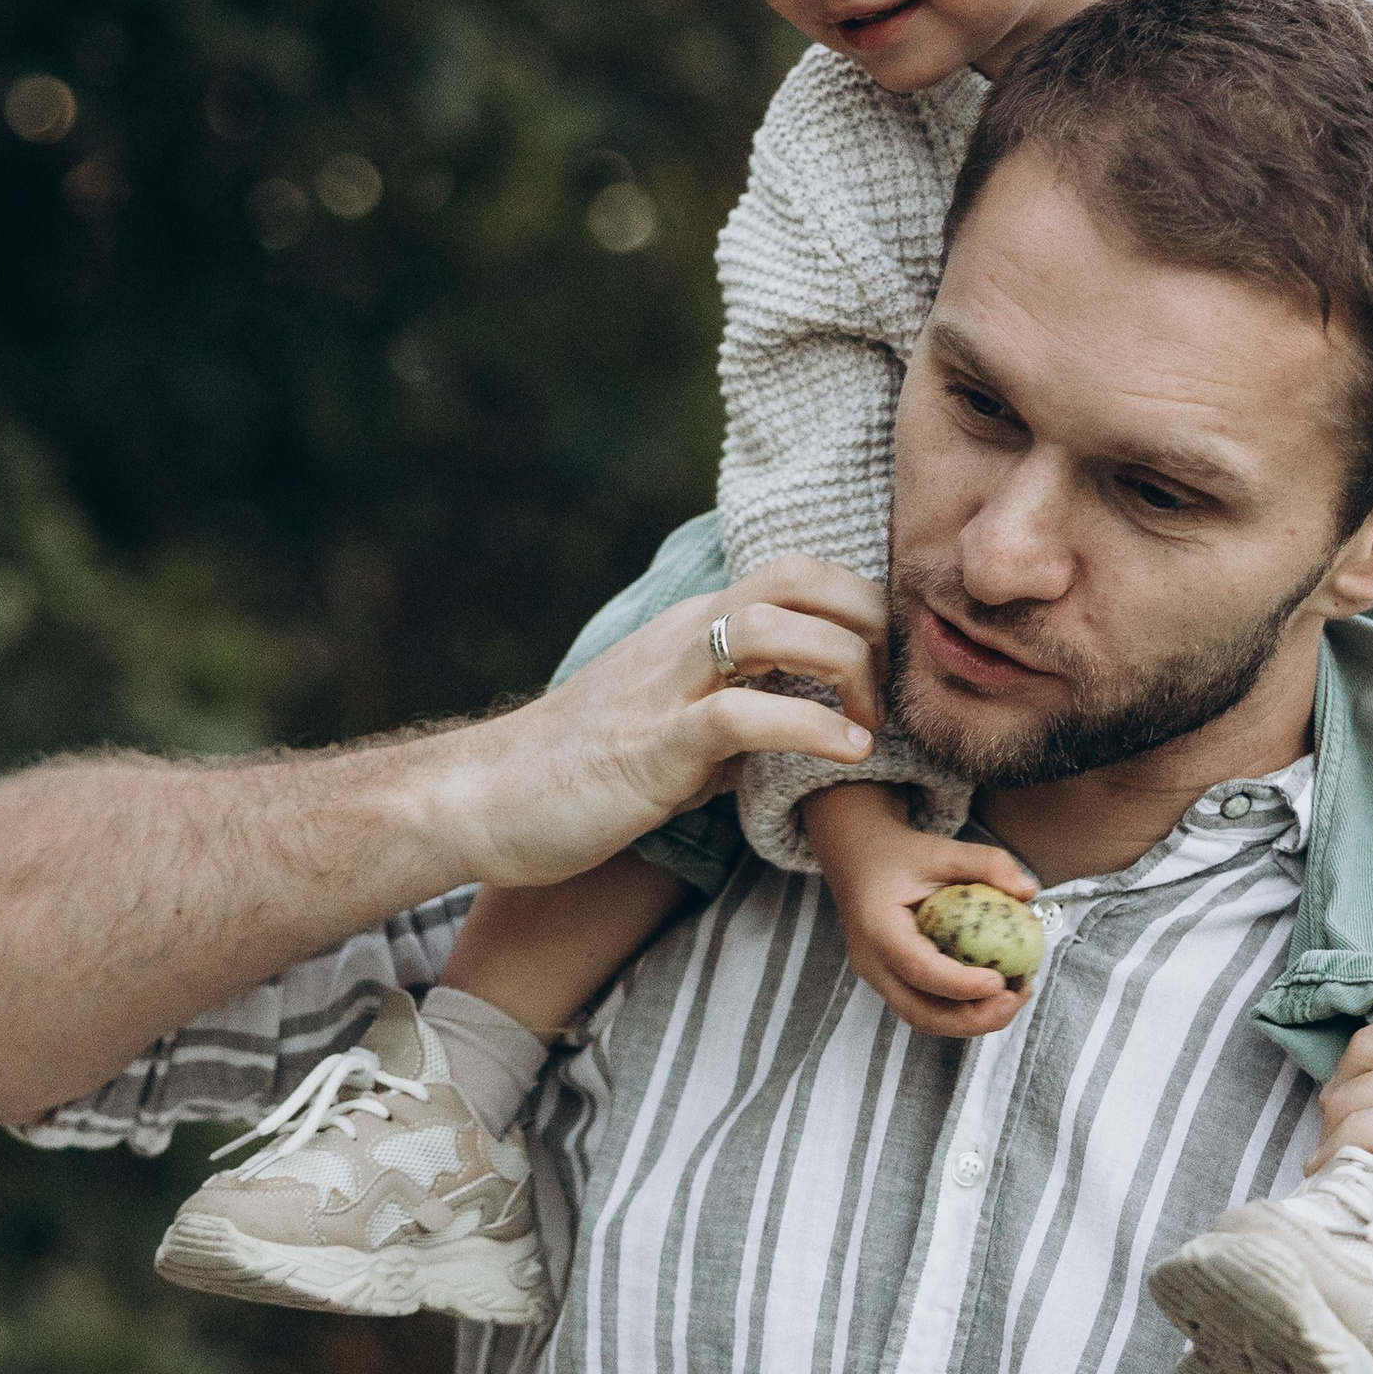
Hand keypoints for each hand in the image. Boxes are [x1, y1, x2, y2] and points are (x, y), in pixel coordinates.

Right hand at [461, 557, 887, 889]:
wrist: (484, 799)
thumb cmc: (576, 772)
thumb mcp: (672, 734)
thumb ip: (735, 724)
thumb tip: (798, 738)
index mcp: (691, 630)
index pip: (797, 574)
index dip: (861, 607)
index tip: (888, 669)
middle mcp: (683, 639)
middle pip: (800, 576)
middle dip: (868, 622)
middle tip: (888, 692)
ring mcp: (667, 685)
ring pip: (774, 625)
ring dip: (846, 665)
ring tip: (869, 723)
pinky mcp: (655, 742)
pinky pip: (744, 713)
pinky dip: (809, 726)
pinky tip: (846, 753)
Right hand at [805, 786, 1040, 1040]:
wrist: (858, 862)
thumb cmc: (899, 857)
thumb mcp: (942, 851)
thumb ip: (986, 864)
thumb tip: (1029, 890)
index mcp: (878, 929)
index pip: (919, 969)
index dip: (961, 984)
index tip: (1001, 981)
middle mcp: (873, 964)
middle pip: (921, 1013)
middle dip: (974, 1019)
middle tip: (1017, 996)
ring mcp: (880, 980)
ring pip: (926, 1019)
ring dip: (973, 1020)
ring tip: (1015, 995)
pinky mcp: (894, 985)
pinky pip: (928, 1009)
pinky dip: (963, 1010)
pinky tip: (996, 991)